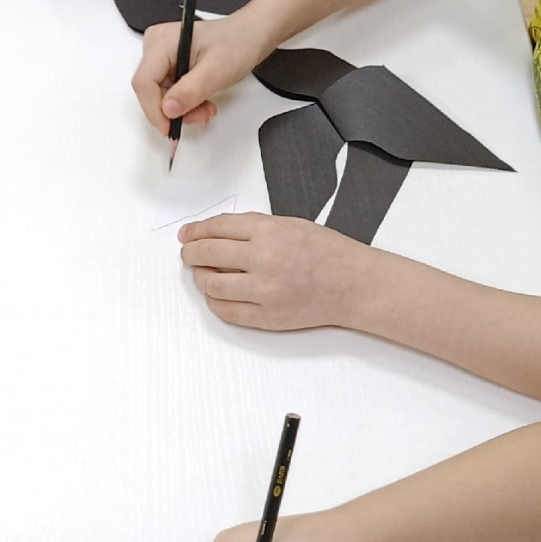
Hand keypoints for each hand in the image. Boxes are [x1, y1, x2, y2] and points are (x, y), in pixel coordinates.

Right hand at [132, 10, 268, 134]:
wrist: (249, 36)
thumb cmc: (237, 44)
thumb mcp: (216, 70)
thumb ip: (190, 91)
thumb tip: (167, 110)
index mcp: (162, 41)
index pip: (144, 83)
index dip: (155, 110)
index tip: (170, 129)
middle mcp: (155, 47)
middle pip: (150, 92)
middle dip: (173, 112)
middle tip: (200, 117)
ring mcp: (160, 57)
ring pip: (159, 97)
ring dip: (182, 110)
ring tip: (206, 109)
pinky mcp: (168, 66)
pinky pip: (168, 94)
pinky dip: (184, 104)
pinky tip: (202, 102)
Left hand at [178, 211, 377, 330]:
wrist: (354, 285)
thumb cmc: (327, 252)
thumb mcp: (290, 224)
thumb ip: (252, 228)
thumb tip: (213, 232)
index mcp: (269, 231)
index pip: (216, 228)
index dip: (195, 231)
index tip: (187, 235)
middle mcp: (264, 260)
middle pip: (207, 254)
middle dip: (191, 253)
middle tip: (189, 254)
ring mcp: (265, 291)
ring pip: (212, 284)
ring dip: (201, 277)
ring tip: (204, 274)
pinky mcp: (268, 317)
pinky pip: (226, 311)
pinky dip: (215, 301)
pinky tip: (218, 294)